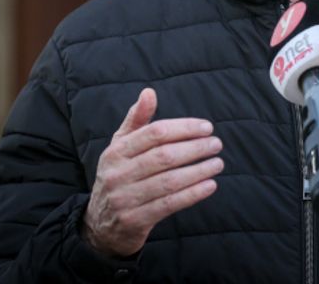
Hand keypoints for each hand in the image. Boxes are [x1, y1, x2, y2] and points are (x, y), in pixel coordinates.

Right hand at [82, 88, 223, 256]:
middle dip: (194, 148)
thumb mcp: (121, 148)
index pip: (155, 133)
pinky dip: (192, 194)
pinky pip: (169, 204)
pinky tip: (210, 185)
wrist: (100, 226)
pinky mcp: (135, 221)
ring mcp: (125, 199)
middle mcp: (118, 174)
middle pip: (164, 156)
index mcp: (116, 151)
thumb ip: (137, 120)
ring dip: (198, 171)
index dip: (184, 128)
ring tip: (218, 163)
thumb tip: (149, 92)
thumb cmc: (119, 177)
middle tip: (216, 144)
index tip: (207, 127)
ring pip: (169, 181)